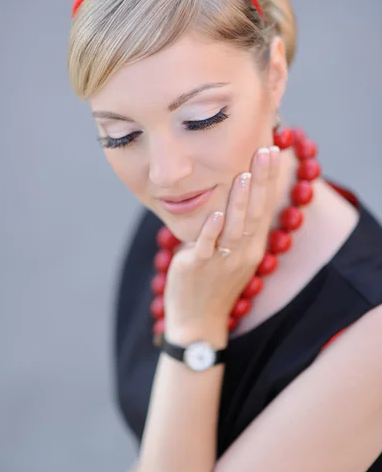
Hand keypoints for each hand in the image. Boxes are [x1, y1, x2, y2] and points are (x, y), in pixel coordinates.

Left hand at [164, 146, 279, 341]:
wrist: (197, 321)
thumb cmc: (212, 283)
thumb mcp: (231, 255)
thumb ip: (234, 228)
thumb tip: (233, 196)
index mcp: (252, 247)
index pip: (265, 207)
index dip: (269, 179)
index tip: (273, 151)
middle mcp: (243, 252)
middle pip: (256, 212)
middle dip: (262, 180)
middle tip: (266, 150)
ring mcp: (222, 261)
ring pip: (235, 227)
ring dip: (241, 200)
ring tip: (244, 173)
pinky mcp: (198, 268)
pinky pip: (206, 247)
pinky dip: (212, 230)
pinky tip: (216, 213)